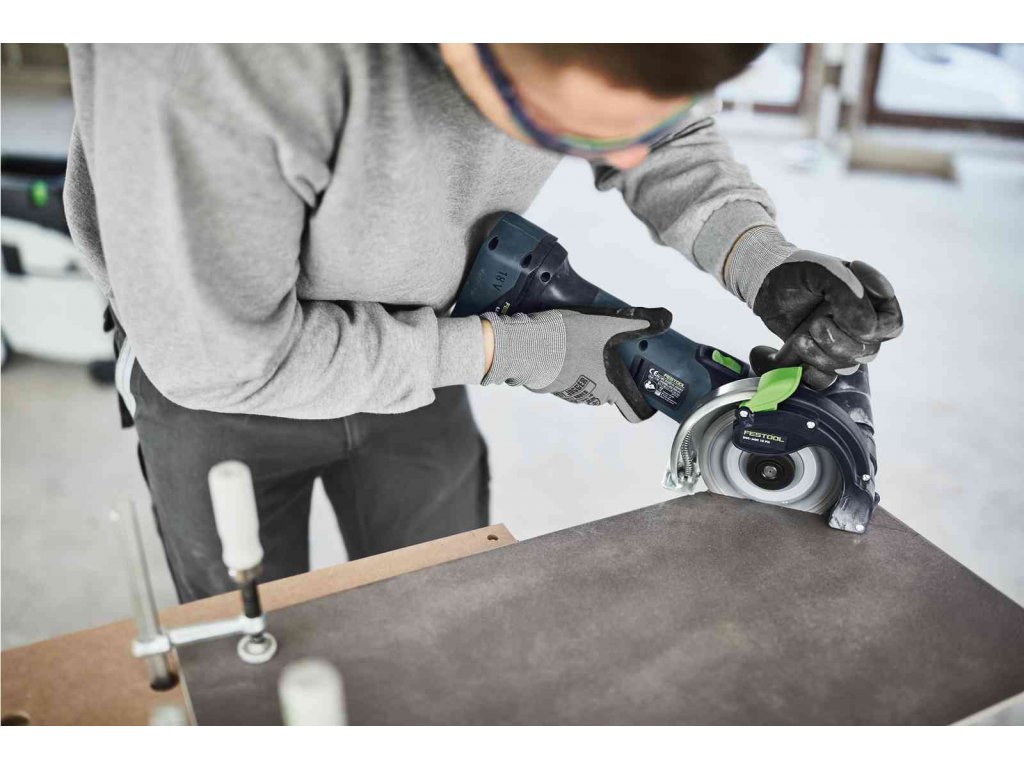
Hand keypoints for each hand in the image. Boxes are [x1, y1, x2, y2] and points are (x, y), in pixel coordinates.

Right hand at [481, 306, 671, 421]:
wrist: (523, 346)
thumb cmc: (567, 340)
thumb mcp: (606, 324)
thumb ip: (636, 322)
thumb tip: (665, 318)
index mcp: (608, 387)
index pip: (634, 410)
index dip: (644, 404)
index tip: (647, 393)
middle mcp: (590, 395)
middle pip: (611, 391)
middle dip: (614, 373)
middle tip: (614, 351)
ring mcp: (568, 392)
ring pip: (588, 383)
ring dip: (590, 368)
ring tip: (586, 342)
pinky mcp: (549, 384)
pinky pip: (567, 378)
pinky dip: (570, 366)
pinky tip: (565, 346)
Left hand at [751, 251, 902, 387]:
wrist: (764, 283)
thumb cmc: (797, 271)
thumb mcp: (824, 271)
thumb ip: (849, 294)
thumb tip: (866, 329)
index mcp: (871, 301)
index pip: (892, 326)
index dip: (872, 327)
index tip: (839, 310)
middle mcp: (858, 324)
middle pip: (869, 351)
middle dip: (840, 342)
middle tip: (816, 323)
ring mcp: (838, 341)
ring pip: (846, 365)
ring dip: (822, 355)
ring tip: (800, 338)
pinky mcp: (817, 355)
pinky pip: (824, 379)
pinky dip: (809, 372)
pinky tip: (794, 354)